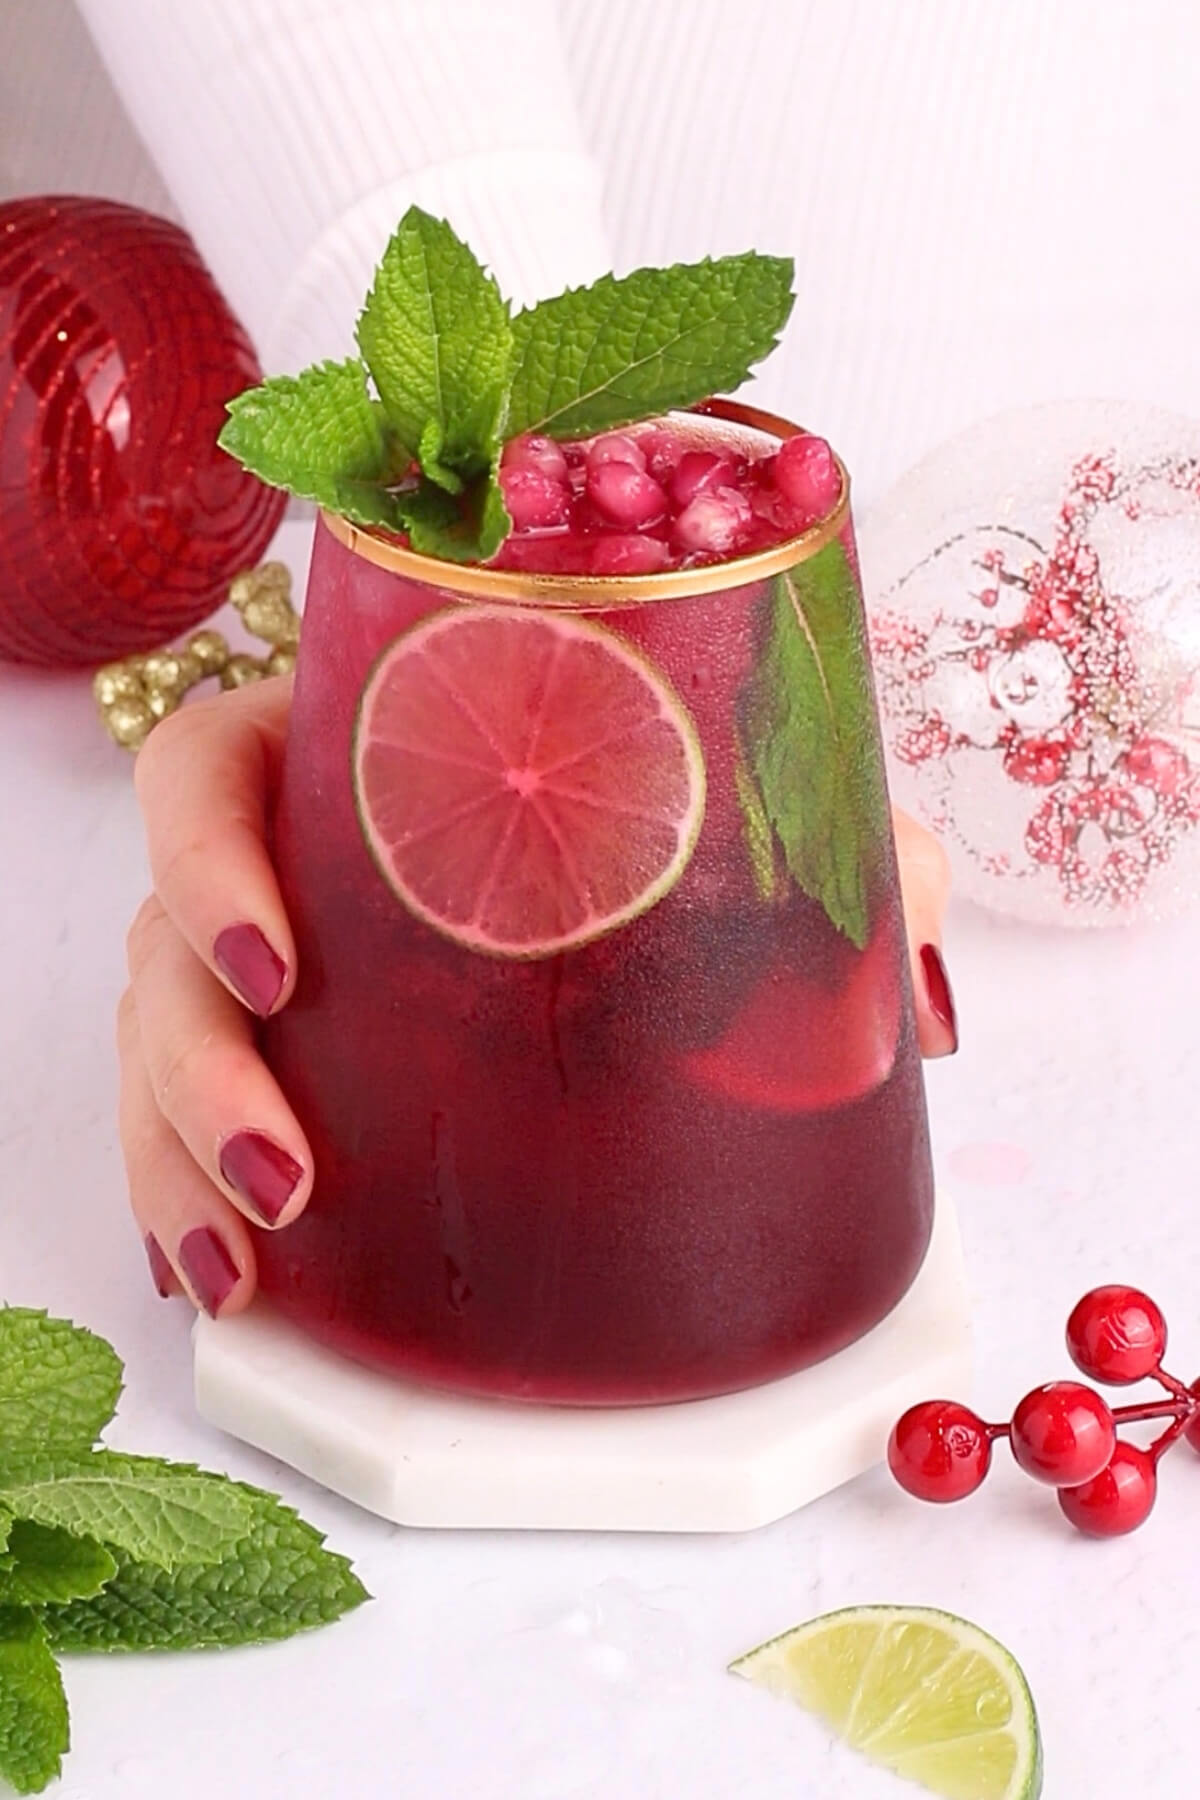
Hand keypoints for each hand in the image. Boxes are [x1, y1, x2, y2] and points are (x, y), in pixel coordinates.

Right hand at [118, 681, 955, 1316]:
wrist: (639, 883)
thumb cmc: (665, 819)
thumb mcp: (757, 819)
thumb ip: (850, 859)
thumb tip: (918, 994)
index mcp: (352, 752)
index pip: (210, 768)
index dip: (207, 852)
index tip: (278, 955)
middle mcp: (282, 860)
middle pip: (164, 939)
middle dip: (199, 1065)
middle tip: (291, 1165)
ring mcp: (261, 970)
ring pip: (155, 1050)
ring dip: (180, 1158)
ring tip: (256, 1251)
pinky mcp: (271, 1062)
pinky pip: (179, 1129)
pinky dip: (188, 1202)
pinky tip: (228, 1272)